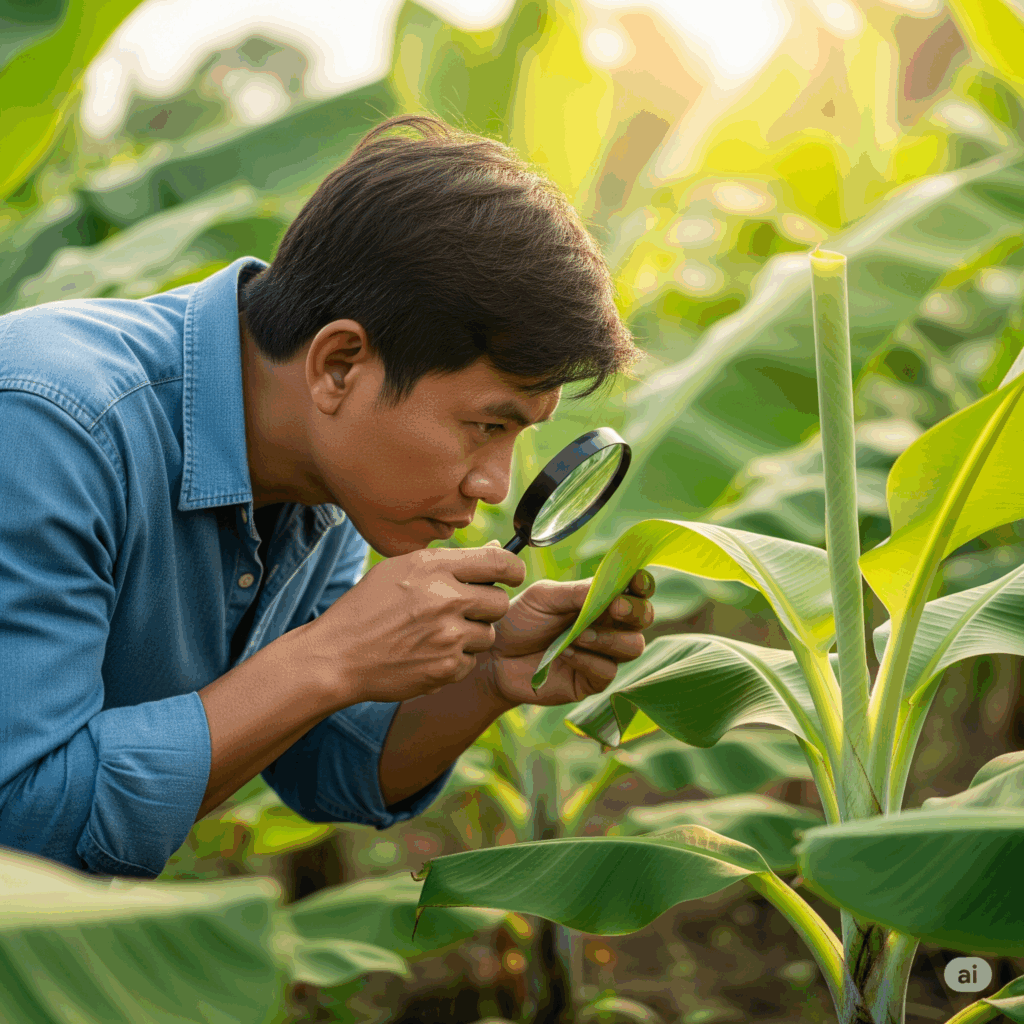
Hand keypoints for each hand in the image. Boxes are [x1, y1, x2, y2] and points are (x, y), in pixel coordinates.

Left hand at [481, 562, 655, 707]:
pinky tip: (563, 653)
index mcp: (601, 599)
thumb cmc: (521, 620)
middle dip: (635, 611)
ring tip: (577, 635)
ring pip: (633, 646)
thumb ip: (577, 592)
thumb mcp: (545, 597)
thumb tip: (609, 584)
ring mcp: (604, 654)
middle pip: (644, 618)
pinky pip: (608, 670)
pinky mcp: (593, 680)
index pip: (635, 589)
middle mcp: (609, 625)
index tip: (635, 582)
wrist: (496, 656)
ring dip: (608, 638)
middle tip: (615, 608)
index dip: (642, 584)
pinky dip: (586, 659)